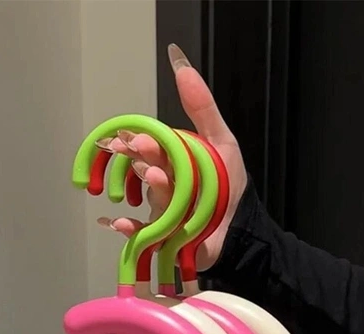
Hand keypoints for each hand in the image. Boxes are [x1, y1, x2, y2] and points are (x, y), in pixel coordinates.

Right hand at [96, 44, 247, 271]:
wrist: (244, 226)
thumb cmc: (229, 184)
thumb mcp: (221, 142)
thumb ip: (202, 108)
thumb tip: (180, 65)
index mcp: (173, 163)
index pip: (152, 148)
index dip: (140, 141)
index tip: (132, 136)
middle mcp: (163, 186)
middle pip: (149, 170)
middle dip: (144, 159)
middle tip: (141, 148)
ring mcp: (162, 213)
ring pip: (153, 198)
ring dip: (152, 186)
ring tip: (156, 175)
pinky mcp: (164, 239)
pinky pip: (143, 234)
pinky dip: (131, 229)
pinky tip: (120, 223)